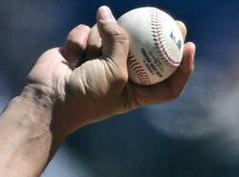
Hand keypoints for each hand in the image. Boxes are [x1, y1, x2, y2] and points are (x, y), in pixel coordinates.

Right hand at [23, 5, 195, 138]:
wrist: (48, 100)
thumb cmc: (87, 96)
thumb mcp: (115, 72)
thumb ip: (120, 41)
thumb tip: (107, 13)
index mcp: (136, 92)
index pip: (168, 82)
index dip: (183, 67)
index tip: (190, 46)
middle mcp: (122, 76)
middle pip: (147, 52)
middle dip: (160, 36)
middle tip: (172, 20)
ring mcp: (102, 60)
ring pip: (111, 35)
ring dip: (98, 44)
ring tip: (84, 61)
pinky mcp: (82, 49)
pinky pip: (88, 32)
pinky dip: (80, 42)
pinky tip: (70, 57)